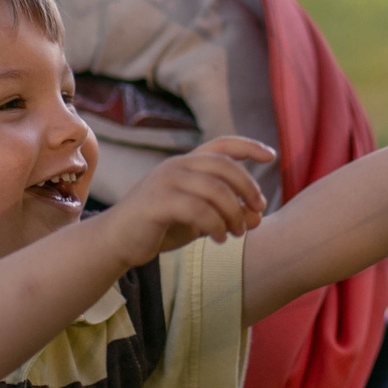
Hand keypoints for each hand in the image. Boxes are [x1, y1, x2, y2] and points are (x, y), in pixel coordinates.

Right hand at [97, 136, 275, 264]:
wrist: (116, 242)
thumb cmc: (159, 228)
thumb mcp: (199, 221)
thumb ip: (226, 215)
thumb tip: (258, 217)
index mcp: (186, 165)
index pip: (222, 145)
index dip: (248, 147)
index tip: (272, 155)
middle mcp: (176, 166)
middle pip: (224, 167)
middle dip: (248, 188)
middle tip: (258, 211)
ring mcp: (165, 182)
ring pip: (215, 189)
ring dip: (234, 212)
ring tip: (237, 233)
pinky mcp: (157, 203)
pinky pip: (198, 209)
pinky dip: (215, 225)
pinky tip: (218, 238)